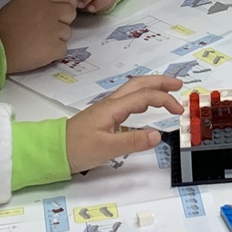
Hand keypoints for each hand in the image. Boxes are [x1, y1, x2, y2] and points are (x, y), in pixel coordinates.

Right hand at [0, 0, 77, 73]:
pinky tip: (40, 52)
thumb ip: (38, 2)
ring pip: (67, 32)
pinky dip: (54, 52)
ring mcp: (55, 30)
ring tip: (40, 42)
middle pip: (71, 12)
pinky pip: (63, 49)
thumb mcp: (19, 4)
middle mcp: (51, 11)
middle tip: (50, 28)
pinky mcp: (55, 48)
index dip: (66, 3)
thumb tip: (52, 5)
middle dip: (64, 20)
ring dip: (57, 38)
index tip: (62, 11)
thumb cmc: (2, 25)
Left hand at [66, 75, 184, 173]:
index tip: (178, 111)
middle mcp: (111, 104)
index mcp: (113, 108)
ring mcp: (107, 109)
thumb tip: (158, 135)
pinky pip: (128, 100)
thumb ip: (133, 142)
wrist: (53, 150)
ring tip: (168, 92)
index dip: (165, 100)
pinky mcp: (105, 116)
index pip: (145, 96)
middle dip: (161, 82)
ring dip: (152, 87)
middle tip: (179, 85)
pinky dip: (143, 98)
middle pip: (140, 84)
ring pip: (134, 90)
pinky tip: (146, 106)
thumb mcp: (106, 148)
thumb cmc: (77, 148)